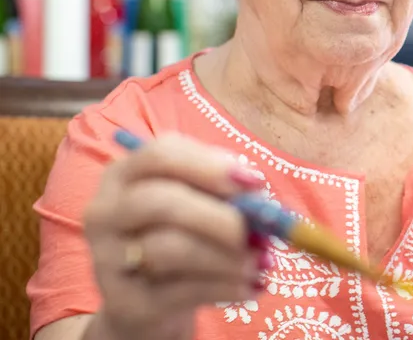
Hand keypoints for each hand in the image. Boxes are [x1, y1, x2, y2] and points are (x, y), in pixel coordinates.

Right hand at [82, 133, 271, 339]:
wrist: (149, 302)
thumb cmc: (181, 236)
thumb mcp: (198, 204)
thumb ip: (225, 191)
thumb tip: (257, 194)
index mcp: (125, 174)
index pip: (161, 154)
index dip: (211, 166)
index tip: (254, 182)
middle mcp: (105, 212)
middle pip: (160, 201)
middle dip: (219, 215)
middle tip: (260, 231)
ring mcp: (107, 260)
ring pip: (169, 248)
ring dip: (227, 255)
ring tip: (262, 262)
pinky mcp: (124, 304)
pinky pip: (182, 290)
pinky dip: (226, 286)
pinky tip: (252, 285)